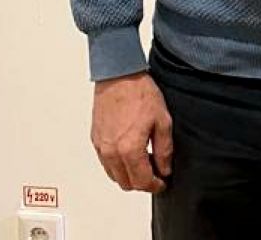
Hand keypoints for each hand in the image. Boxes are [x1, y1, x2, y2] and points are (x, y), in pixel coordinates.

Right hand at [91, 71, 172, 192]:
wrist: (119, 76)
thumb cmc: (140, 93)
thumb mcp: (162, 120)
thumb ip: (164, 149)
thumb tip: (165, 168)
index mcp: (129, 150)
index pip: (142, 182)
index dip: (155, 185)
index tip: (162, 182)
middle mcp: (111, 153)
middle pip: (126, 183)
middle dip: (142, 182)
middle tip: (156, 170)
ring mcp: (101, 148)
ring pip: (114, 175)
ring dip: (129, 174)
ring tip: (144, 158)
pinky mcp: (95, 140)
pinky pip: (106, 163)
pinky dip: (118, 164)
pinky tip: (130, 150)